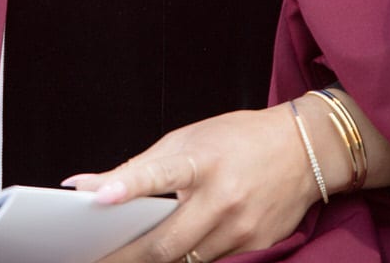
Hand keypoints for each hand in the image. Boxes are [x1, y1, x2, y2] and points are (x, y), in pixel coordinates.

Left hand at [68, 105, 319, 262]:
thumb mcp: (189, 139)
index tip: (96, 197)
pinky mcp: (257, 245)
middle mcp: (224, 196)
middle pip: (167, 242)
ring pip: (188, 260)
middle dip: (127, 258)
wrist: (306, 148)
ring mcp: (242, 226)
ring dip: (157, 261)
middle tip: (97, 260)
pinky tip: (172, 253)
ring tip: (128, 257)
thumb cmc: (239, 139)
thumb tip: (84, 186)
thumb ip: (138, 167)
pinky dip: (189, 258)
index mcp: (204, 159)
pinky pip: (212, 261)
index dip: (127, 186)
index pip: (160, 174)